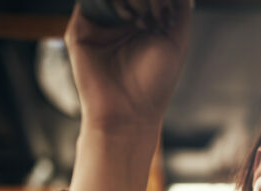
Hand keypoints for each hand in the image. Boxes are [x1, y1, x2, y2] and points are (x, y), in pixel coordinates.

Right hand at [65, 0, 191, 132]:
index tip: (166, 20)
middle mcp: (118, 19)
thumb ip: (180, 9)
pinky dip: (112, 2)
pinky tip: (129, 19)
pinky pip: (90, 1)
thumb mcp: (177, 41)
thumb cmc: (155, 82)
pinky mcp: (80, 29)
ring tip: (143, 23)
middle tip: (156, 21)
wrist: (129, 111)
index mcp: (141, 19)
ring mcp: (99, 22)